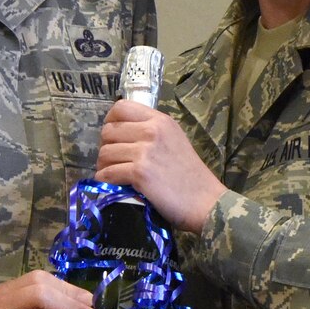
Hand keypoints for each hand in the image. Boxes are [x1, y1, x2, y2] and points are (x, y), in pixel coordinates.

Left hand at [95, 99, 226, 232]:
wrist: (205, 201)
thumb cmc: (191, 175)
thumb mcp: (175, 140)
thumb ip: (152, 132)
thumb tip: (122, 135)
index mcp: (161, 120)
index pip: (122, 107)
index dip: (110, 120)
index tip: (113, 135)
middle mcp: (152, 131)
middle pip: (109, 131)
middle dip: (106, 146)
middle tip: (113, 159)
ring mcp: (145, 151)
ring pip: (105, 152)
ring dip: (104, 165)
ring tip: (112, 173)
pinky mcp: (139, 172)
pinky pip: (108, 172)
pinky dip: (105, 180)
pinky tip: (112, 184)